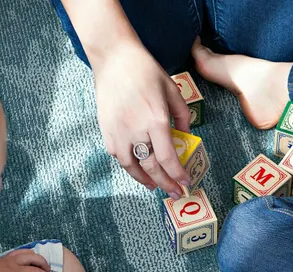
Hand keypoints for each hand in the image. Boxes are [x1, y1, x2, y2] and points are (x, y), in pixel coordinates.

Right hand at [92, 41, 191, 198]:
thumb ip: (182, 116)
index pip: (168, 158)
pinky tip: (137, 168)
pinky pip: (118, 156)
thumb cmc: (146, 71)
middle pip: (152, 167)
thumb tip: (186, 137)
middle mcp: (136, 130)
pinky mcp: (106, 130)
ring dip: (145, 180)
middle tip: (175, 193)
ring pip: (132, 167)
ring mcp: (118, 132)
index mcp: (156, 120)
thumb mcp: (172, 90)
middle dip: (166, 184)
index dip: (178, 175)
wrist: (115, 59)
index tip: (186, 183)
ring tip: (155, 185)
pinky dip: (129, 166)